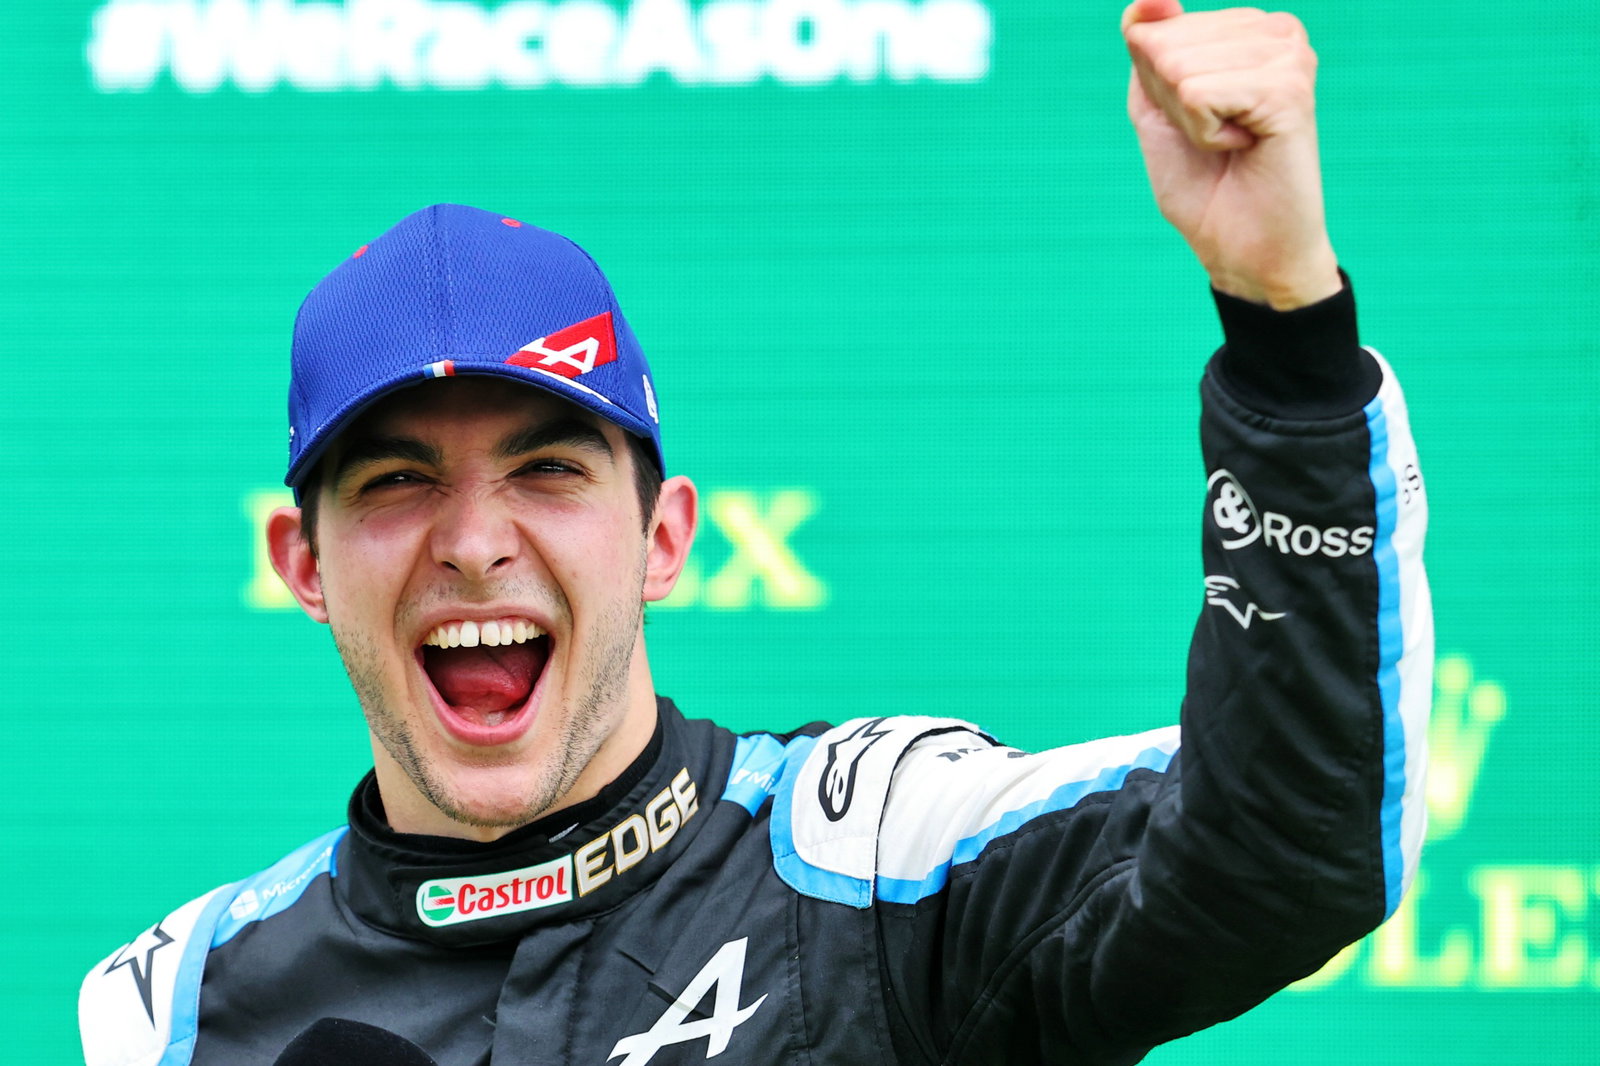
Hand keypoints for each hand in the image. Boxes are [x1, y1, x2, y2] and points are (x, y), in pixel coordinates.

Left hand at [1122, 1, 1340, 308]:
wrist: (1241, 248)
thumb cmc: (1204, 183)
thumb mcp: (1156, 107)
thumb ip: (1146, 48)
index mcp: (1247, 30)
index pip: (1157, 30)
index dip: (1159, 90)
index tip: (1199, 122)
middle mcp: (1276, 32)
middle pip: (1166, 45)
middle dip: (1174, 104)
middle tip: (1216, 138)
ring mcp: (1289, 56)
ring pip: (1180, 68)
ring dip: (1192, 121)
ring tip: (1231, 144)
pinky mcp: (1289, 89)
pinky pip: (1200, 94)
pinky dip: (1206, 133)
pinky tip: (1243, 147)